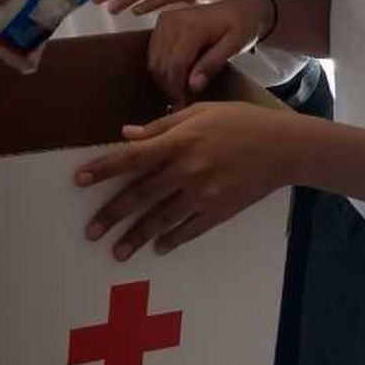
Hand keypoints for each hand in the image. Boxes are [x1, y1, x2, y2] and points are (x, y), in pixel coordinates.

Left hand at [75, 102, 302, 258]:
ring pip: (161, 219)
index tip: (79, 180)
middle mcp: (188, 170)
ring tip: (116, 252)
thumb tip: (126, 135)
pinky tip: (157, 248)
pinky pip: (190, 230)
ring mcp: (204, 194)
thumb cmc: (241, 122)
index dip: (104, 168)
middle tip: (90, 232)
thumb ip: (161, 125)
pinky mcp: (220, 211)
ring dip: (136, 237)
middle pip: (141, 194)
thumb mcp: (201, 112)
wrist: (284, 147)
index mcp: (180, 141)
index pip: (132, 157)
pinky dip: (172, 240)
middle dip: (112, 214)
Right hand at [148, 0, 273, 101]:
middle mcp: (173, 20)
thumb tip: (193, 86)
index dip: (177, 88)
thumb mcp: (234, 45)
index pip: (175, 64)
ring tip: (179, 92)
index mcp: (192, 26)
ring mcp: (165, 19)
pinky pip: (153, 51)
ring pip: (153, 59)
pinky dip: (160, 67)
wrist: (239, 7)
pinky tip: (174, 77)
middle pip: (161, 63)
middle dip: (169, 87)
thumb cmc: (241, 26)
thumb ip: (212, 64)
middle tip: (181, 102)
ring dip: (162, 79)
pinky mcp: (162, 21)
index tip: (183, 103)